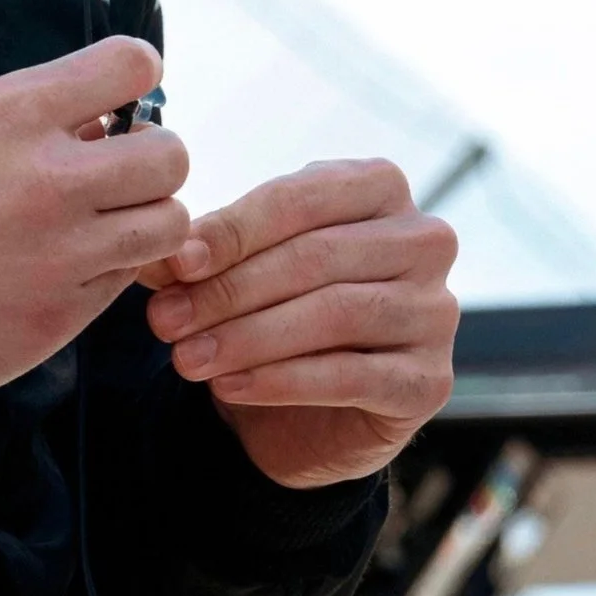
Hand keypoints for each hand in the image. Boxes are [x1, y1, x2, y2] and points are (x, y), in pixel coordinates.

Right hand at [0, 37, 189, 412]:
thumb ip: (27, 116)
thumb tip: (99, 120)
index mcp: (12, 114)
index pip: (131, 65)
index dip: (135, 77)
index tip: (119, 98)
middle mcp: (48, 178)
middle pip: (170, 154)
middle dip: (151, 161)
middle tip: (118, 176)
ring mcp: (62, 251)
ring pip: (169, 223)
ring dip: (144, 221)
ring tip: (106, 227)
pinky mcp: (63, 314)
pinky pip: (125, 280)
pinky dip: (109, 272)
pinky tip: (66, 270)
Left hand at [140, 158, 456, 488]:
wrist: (310, 408)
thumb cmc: (276, 307)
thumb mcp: (237, 267)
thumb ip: (202, 253)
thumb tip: (159, 256)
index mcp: (379, 187)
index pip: (298, 200)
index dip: (231, 232)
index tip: (172, 263)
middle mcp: (424, 240)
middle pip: (315, 257)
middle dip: (229, 290)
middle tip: (164, 320)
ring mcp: (436, 311)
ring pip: (335, 314)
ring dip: (247, 338)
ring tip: (185, 359)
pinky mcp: (431, 380)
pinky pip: (352, 376)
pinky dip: (281, 381)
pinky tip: (229, 387)